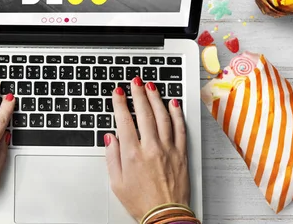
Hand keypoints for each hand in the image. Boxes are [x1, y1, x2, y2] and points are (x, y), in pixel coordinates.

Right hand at [104, 77, 189, 221]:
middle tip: (136, 82)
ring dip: (156, 99)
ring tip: (151, 87)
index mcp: (132, 154)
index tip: (118, 92)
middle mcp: (151, 148)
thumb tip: (111, 138)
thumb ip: (112, 157)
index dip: (120, 103)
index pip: (125, 120)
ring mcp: (168, 149)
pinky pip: (180, 129)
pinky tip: (173, 104)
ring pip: (163, 117)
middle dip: (138, 94)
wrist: (165, 215)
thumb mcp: (117, 182)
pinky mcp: (181, 154)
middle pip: (145, 113)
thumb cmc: (141, 202)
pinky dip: (177, 114)